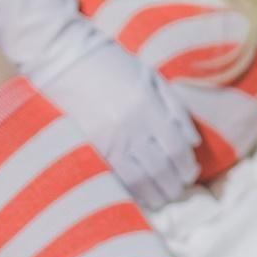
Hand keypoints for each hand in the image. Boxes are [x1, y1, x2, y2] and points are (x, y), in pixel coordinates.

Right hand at [27, 34, 200, 211]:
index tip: (190, 173)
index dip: (187, 166)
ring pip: (140, 180)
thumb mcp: (150, 76)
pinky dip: (132, 193)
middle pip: (162, 169)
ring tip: (163, 197)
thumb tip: (192, 142)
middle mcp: (130, 127)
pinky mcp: (88, 149)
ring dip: (156, 194)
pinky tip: (140, 196)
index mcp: (148, 106)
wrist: (64, 59)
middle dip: (175, 184)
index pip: (177, 148)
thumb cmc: (110, 65)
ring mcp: (108, 141)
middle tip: (179, 189)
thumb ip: (174, 107)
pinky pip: (116, 179)